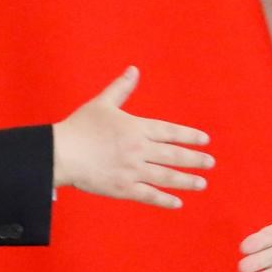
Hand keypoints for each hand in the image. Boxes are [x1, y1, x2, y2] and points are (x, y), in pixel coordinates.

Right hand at [52, 66, 212, 208]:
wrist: (60, 153)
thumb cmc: (79, 127)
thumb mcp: (102, 103)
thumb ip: (121, 88)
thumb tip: (134, 69)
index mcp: (136, 128)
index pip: (170, 132)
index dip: (189, 136)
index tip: (205, 140)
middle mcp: (138, 149)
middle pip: (173, 155)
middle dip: (194, 159)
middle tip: (210, 162)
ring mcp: (132, 170)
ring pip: (166, 176)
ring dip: (186, 180)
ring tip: (202, 183)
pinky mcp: (122, 188)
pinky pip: (148, 195)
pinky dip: (164, 199)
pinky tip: (178, 203)